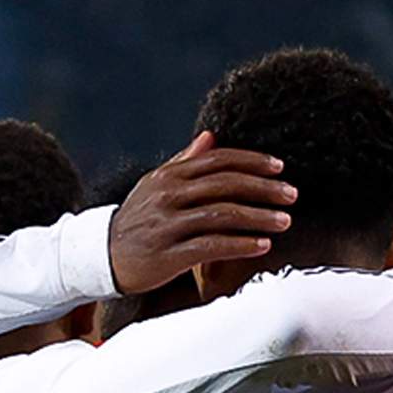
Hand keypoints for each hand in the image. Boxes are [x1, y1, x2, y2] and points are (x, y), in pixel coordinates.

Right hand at [108, 132, 296, 293]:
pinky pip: (210, 246)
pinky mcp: (168, 254)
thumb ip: (184, 161)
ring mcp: (167, 224)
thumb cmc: (136, 220)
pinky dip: (240, 245)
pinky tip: (262, 246)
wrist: (101, 256)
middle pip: (225, 184)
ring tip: (285, 221)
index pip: (217, 160)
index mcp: (169, 175)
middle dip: (263, 188)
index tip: (279, 168)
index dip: (252, 162)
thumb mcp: (156, 185)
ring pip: (221, 214)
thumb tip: (210, 136)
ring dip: (258, 217)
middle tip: (292, 195)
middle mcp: (168, 195)